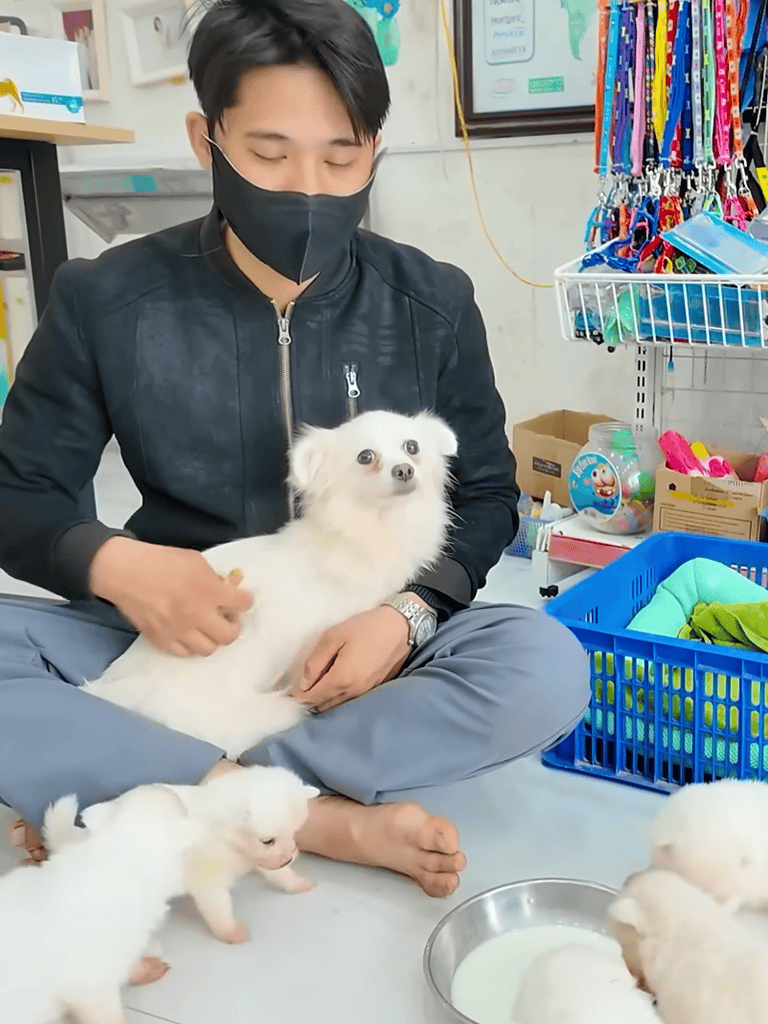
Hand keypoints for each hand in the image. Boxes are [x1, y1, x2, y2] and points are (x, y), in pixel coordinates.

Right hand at [90, 537, 252, 656]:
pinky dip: (191, 645)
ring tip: (207, 627)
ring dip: (212, 638)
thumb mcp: (195, 561)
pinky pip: (185, 653)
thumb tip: (228, 590)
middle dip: (233, 626)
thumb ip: (214, 578)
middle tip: (226, 618)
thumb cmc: (161, 561)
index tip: (241, 600)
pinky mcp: (161, 640)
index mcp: (208, 590)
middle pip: (230, 635)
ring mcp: (178, 630)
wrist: (125, 572)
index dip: (245, 601)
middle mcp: (196, 614)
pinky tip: (189, 633)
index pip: (243, 604)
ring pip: (209, 649)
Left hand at [289, 606, 414, 712]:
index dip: (298, 697)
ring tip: (318, 683)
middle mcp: (353, 692)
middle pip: (323, 706)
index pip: (312, 699)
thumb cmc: (366, 627)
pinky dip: (339, 696)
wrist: (402, 626)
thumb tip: (303, 684)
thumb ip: (315, 662)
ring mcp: (366, 693)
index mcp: (341, 679)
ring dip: (324, 700)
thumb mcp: (334, 636)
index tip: (290, 691)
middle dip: (310, 700)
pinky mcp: (375, 689)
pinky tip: (336, 682)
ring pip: (337, 705)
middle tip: (302, 687)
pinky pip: (350, 700)